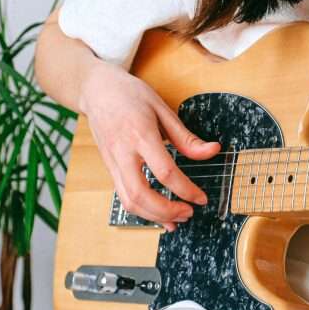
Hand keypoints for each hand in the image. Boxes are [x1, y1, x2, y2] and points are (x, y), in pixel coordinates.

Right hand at [79, 61, 219, 230]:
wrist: (96, 90)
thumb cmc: (130, 95)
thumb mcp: (162, 108)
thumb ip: (186, 137)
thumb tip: (213, 151)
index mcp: (141, 134)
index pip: (165, 172)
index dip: (186, 190)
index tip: (202, 198)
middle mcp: (123, 152)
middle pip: (141, 194)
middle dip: (167, 210)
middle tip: (189, 213)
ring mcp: (112, 162)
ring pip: (129, 201)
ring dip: (154, 216)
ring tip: (176, 219)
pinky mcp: (109, 168)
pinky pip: (123, 196)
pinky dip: (142, 210)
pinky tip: (158, 213)